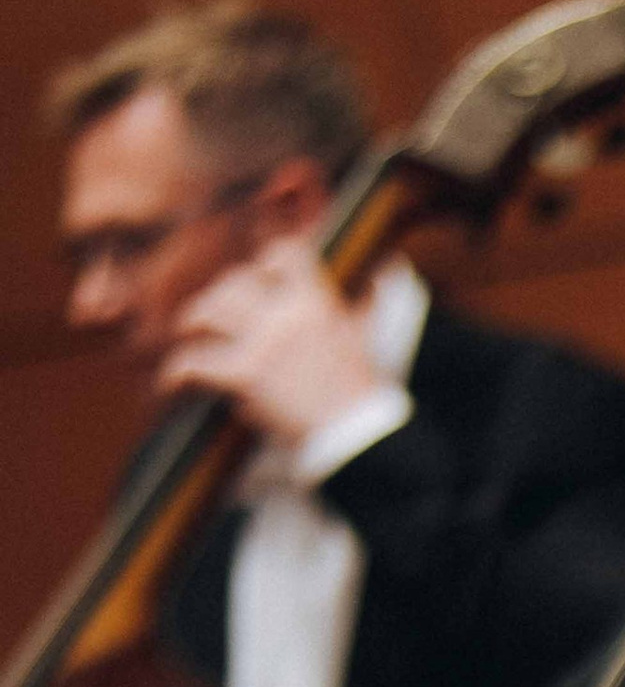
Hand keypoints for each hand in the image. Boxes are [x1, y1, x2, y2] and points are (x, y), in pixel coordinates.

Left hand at [160, 241, 390, 455]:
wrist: (357, 433)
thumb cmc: (364, 388)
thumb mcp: (369, 332)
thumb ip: (369, 297)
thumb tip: (389, 266)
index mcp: (316, 300)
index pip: (282, 253)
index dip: (265, 260)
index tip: (260, 274)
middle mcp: (285, 313)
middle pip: (233, 281)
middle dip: (220, 296)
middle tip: (214, 312)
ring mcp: (262, 343)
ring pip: (207, 311)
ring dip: (193, 322)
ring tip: (188, 334)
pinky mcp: (244, 375)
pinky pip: (194, 363)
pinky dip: (177, 373)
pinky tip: (172, 383)